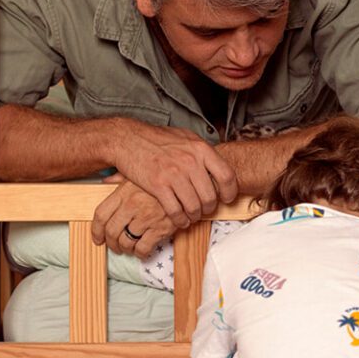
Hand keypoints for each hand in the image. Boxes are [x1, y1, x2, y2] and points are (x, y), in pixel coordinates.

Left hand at [91, 176, 176, 257]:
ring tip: (129, 249)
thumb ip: (120, 178)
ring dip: (125, 249)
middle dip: (111, 243)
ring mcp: (146, 217)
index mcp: (124, 192)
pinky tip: (143, 251)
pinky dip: (141, 253)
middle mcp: (132, 205)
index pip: (101, 215)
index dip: (96, 231)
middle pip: (111, 231)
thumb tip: (106, 180)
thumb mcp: (140, 173)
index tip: (98, 238)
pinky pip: (143, 248)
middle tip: (115, 247)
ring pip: (126, 242)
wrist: (188, 185)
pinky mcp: (160, 228)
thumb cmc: (163, 179)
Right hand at [106, 120, 238, 225]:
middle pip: (210, 196)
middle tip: (206, 209)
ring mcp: (174, 174)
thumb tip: (217, 165)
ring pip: (194, 206)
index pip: (227, 175)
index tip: (227, 198)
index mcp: (200, 149)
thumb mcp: (186, 138)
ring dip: (194, 216)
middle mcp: (190, 161)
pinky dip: (180, 220)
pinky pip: (175, 211)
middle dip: (210, 208)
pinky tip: (180, 220)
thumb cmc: (157, 139)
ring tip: (192, 216)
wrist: (128, 139)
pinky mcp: (158, 185)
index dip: (230, 191)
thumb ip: (202, 152)